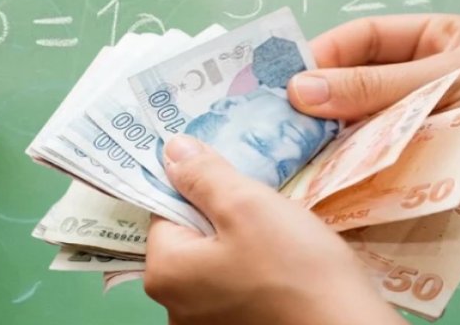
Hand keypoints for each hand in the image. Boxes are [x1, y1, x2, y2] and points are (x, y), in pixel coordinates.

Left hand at [144, 136, 402, 324]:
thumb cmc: (296, 270)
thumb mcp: (246, 205)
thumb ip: (202, 175)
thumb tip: (171, 150)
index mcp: (163, 273)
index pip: (166, 211)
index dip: (201, 191)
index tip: (237, 189)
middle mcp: (174, 306)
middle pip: (190, 239)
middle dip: (224, 219)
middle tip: (265, 215)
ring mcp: (205, 324)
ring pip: (217, 263)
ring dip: (243, 246)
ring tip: (281, 243)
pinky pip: (237, 288)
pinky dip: (256, 274)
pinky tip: (286, 271)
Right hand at [287, 15, 459, 218]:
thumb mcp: (446, 79)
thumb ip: (372, 86)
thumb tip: (300, 88)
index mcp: (433, 40)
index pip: (362, 40)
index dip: (323, 57)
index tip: (287, 82)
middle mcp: (424, 79)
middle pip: (356, 87)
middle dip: (322, 106)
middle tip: (283, 125)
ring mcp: (427, 124)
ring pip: (366, 130)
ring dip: (336, 144)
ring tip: (301, 157)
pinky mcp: (431, 166)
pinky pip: (385, 165)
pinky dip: (360, 172)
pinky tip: (334, 181)